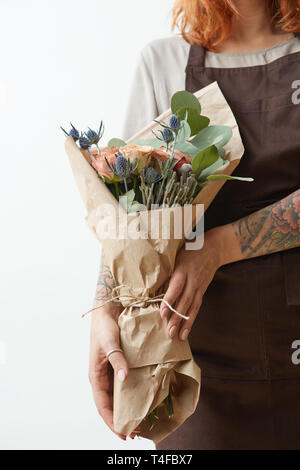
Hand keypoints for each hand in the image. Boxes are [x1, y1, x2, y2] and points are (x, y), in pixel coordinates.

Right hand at [89, 303, 138, 439]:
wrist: (107, 309)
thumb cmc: (104, 326)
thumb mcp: (109, 342)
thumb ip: (117, 359)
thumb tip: (124, 378)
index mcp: (96, 376)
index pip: (103, 405)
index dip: (112, 421)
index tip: (124, 434)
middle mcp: (103, 377)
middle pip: (111, 405)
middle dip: (122, 420)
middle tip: (137, 432)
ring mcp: (112, 371)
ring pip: (119, 396)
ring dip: (128, 409)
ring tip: (141, 420)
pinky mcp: (120, 364)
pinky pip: (126, 384)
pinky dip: (133, 394)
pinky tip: (143, 397)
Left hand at [160, 227, 224, 340]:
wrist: (213, 248)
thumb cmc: (189, 250)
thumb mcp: (176, 254)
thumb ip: (166, 268)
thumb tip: (149, 282)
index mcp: (183, 269)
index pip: (176, 287)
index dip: (169, 300)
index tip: (162, 313)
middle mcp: (192, 280)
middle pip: (185, 301)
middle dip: (177, 318)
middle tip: (169, 332)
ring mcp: (199, 286)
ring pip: (192, 307)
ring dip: (186, 323)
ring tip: (179, 337)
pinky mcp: (203, 291)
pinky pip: (197, 307)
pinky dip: (191, 319)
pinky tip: (186, 330)